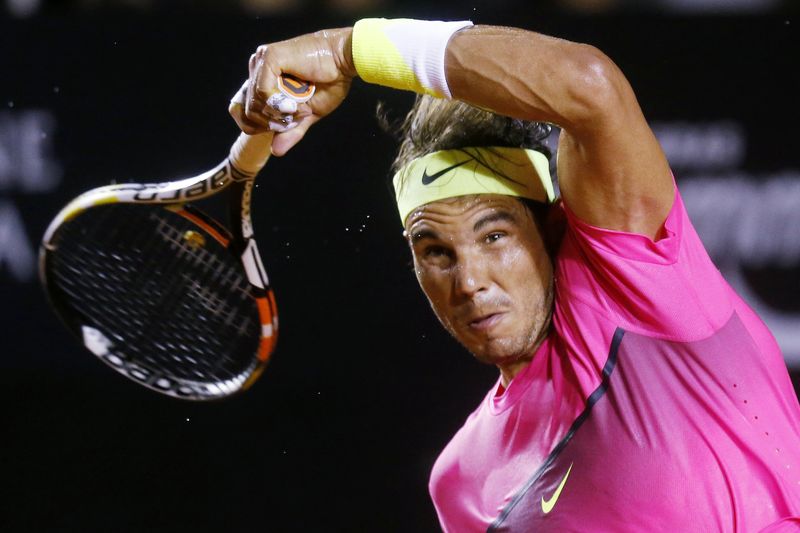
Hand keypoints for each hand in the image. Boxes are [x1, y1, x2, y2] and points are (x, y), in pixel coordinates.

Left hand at [229, 27, 355, 155]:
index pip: (241, 109)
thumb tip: (275, 152)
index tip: (279, 127)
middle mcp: (258, 68)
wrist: (344, 61)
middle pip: (249, 109)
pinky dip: (280, 103)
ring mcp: (261, 61)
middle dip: (273, 121)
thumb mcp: (307, 114)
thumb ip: (290, 130)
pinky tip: (296, 103)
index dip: (256, 125)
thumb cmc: (330, 82)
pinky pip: (262, 91)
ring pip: (255, 102)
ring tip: (301, 108)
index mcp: (263, 79)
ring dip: (280, 113)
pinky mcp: (269, 57)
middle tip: (298, 116)